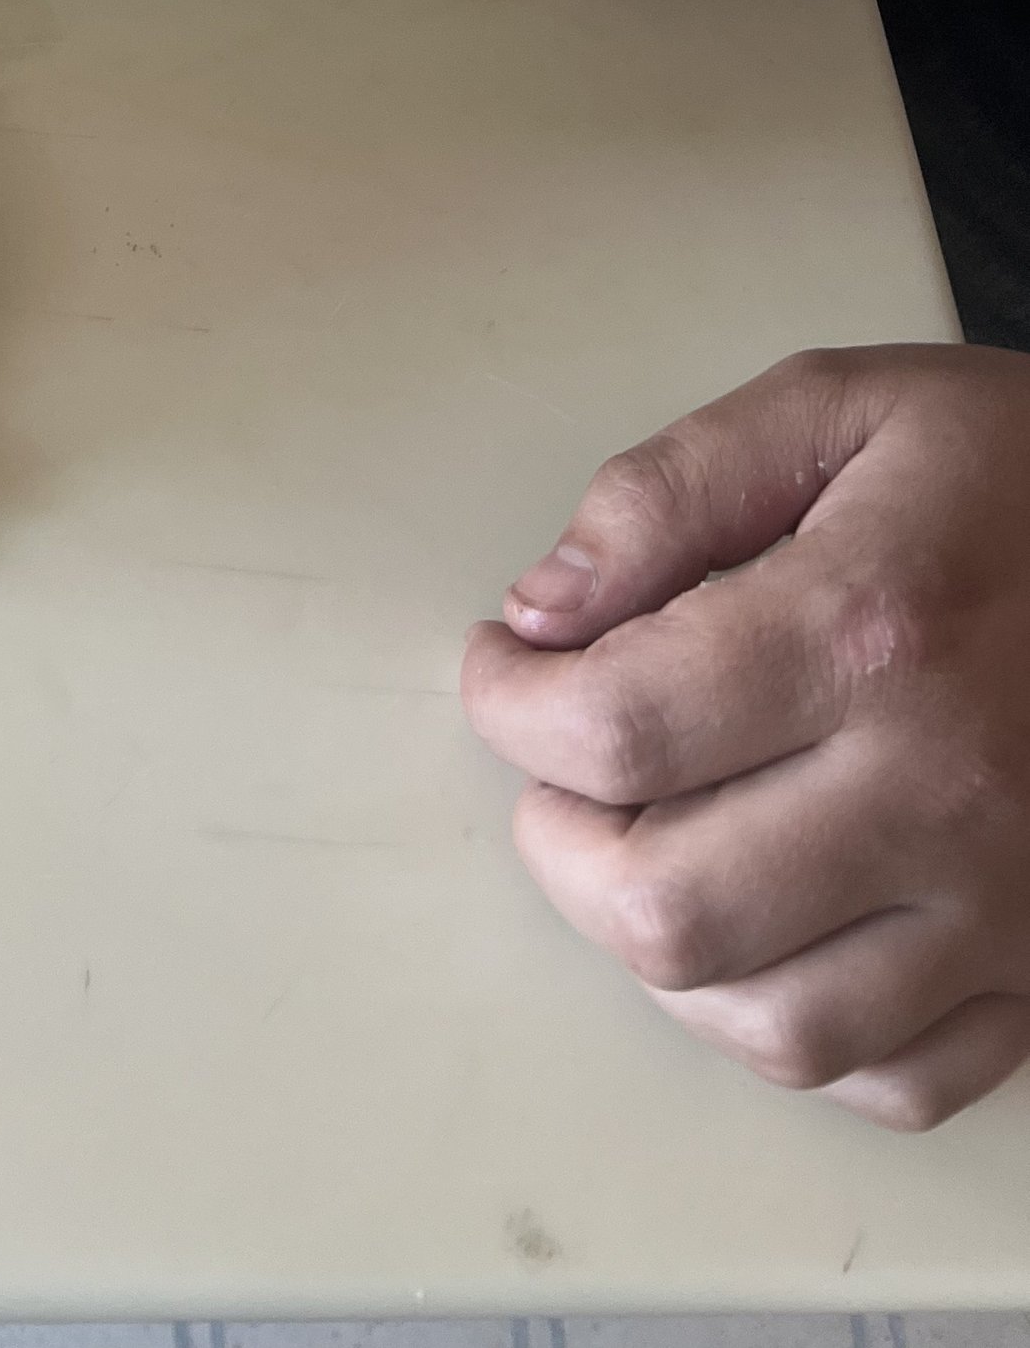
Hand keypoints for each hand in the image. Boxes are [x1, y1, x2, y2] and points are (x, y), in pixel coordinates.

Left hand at [462, 344, 1029, 1128]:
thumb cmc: (1018, 473)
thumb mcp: (839, 407)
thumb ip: (670, 491)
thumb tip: (542, 608)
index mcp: (869, 630)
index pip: (614, 728)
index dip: (511, 704)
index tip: (509, 667)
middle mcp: (940, 788)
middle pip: (669, 908)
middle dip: (562, 842)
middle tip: (565, 768)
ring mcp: (1004, 903)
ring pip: (771, 1026)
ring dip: (663, 951)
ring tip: (653, 845)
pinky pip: (894, 1080)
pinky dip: (797, 1031)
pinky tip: (767, 930)